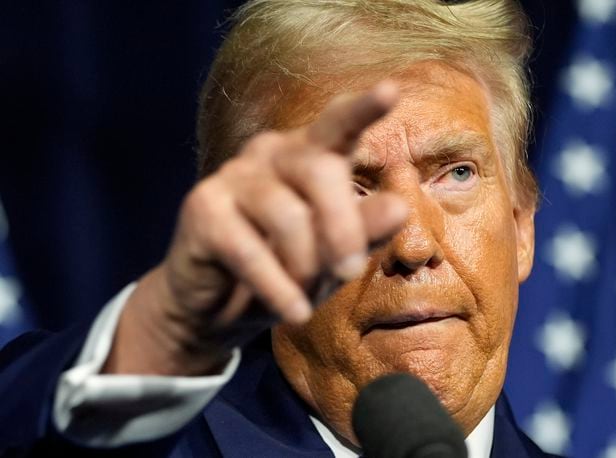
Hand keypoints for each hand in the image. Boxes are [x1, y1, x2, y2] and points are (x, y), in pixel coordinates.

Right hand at [103, 82, 406, 375]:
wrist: (220, 308)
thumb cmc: (288, 269)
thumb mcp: (335, 255)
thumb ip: (365, 230)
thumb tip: (400, 207)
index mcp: (310, 154)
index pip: (339, 124)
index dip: (363, 109)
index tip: (391, 90)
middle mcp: (271, 152)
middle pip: (321, 172)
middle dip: (343, 229)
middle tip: (352, 271)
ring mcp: (233, 175)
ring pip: (288, 216)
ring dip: (306, 267)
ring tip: (307, 297)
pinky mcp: (202, 207)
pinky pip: (250, 249)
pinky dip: (277, 288)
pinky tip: (292, 314)